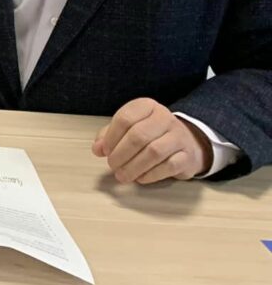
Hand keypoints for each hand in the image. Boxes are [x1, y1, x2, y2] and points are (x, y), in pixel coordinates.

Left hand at [92, 98, 212, 182]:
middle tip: (112, 166)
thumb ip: (109, 136)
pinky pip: (168, 166)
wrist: (187, 143)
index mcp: (147, 106)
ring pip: (153, 152)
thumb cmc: (151, 135)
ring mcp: (179, 136)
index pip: (125, 118)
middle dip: (121, 154)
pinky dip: (150, 174)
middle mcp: (164, 118)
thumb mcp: (129, 128)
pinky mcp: (188, 156)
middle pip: (138, 136)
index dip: (111, 138)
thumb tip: (97, 149)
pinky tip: (140, 178)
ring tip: (122, 175)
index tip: (104, 151)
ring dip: (134, 167)